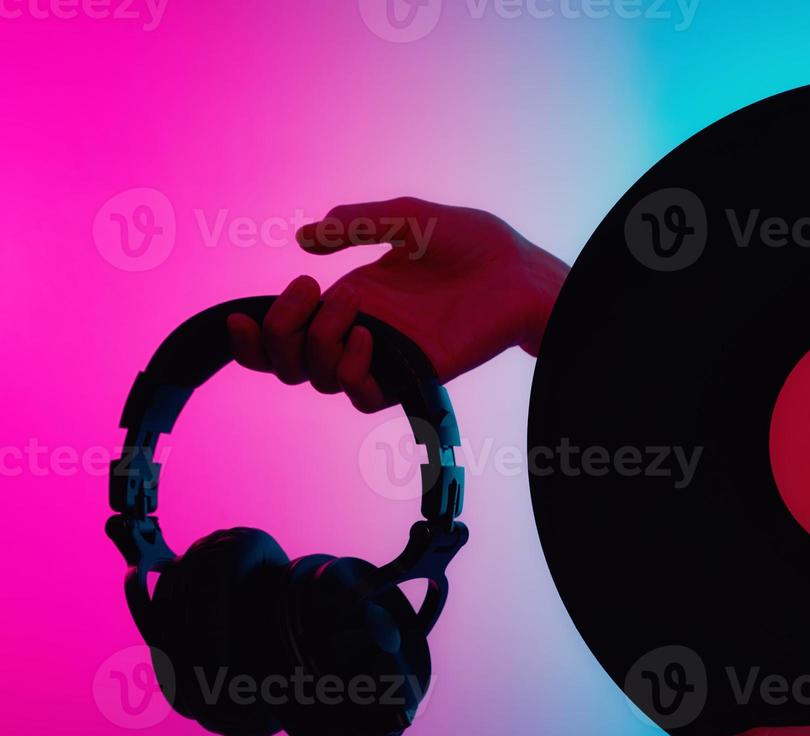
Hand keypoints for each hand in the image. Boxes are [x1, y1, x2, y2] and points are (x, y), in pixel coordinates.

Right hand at [226, 197, 567, 410]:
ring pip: (320, 379)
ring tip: (350, 302)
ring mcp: (386, 353)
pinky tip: (368, 335)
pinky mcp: (413, 373)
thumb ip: (355, 223)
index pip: (288, 328)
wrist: (522, 272)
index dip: (256, 330)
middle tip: (306, 292)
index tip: (242, 313)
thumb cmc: (475, 244)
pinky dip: (351, 371)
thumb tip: (303, 238)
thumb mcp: (407, 218)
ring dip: (318, 342)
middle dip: (274, 336)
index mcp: (353, 295)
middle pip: (290, 362)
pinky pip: (363, 397)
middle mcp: (362, 329)